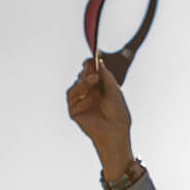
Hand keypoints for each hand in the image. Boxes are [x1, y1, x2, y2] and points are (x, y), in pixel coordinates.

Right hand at [66, 57, 134, 177]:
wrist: (115, 130)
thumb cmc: (117, 112)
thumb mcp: (113, 89)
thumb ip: (105, 75)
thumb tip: (97, 61)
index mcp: (97, 89)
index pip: (90, 73)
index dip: (89, 66)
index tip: (92, 58)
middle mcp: (87, 94)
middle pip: (81, 77)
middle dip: (86, 72)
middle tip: (91, 66)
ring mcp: (80, 103)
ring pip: (75, 86)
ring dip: (84, 81)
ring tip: (94, 79)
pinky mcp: (74, 111)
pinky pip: (72, 97)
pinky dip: (81, 95)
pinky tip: (90, 97)